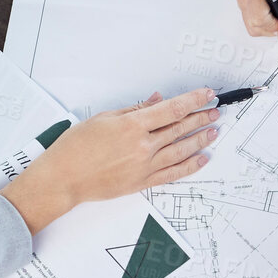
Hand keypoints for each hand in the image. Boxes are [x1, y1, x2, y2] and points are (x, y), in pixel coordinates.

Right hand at [2, 89, 219, 232]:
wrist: (63, 178)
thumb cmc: (76, 147)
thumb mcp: (104, 118)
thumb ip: (135, 109)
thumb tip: (157, 100)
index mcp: (132, 126)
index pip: (172, 110)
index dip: (193, 100)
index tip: (206, 94)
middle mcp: (142, 146)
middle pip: (180, 129)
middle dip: (200, 118)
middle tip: (214, 111)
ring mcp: (144, 166)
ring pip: (181, 151)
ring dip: (200, 140)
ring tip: (213, 132)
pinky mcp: (142, 182)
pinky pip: (173, 174)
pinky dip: (190, 166)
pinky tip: (201, 159)